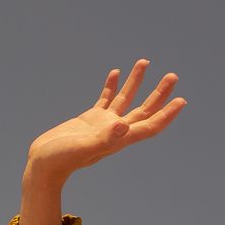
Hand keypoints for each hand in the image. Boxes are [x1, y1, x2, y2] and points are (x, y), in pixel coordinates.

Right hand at [25, 58, 186, 183]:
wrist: (43, 163)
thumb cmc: (61, 159)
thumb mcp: (83, 148)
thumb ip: (103, 139)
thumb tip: (122, 126)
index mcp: (119, 139)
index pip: (150, 125)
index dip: (167, 114)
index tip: (181, 100)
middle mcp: (116, 131)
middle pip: (145, 110)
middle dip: (160, 93)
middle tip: (173, 76)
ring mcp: (103, 124)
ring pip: (126, 99)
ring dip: (136, 81)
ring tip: (144, 61)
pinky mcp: (89, 119)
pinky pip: (106, 99)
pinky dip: (112, 85)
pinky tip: (116, 72)